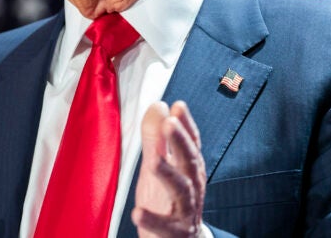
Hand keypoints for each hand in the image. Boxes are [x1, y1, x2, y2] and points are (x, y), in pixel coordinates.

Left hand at [131, 101, 205, 237]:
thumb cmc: (166, 201)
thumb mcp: (158, 167)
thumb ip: (156, 139)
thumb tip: (159, 105)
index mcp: (189, 168)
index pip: (191, 142)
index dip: (186, 124)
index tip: (178, 105)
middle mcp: (193, 186)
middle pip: (190, 161)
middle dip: (180, 142)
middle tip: (170, 123)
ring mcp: (186, 210)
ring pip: (182, 190)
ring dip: (168, 173)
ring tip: (152, 161)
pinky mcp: (176, 232)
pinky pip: (166, 227)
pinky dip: (153, 220)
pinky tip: (137, 212)